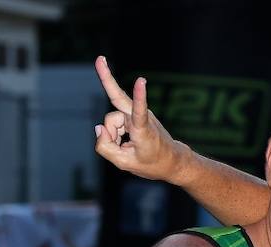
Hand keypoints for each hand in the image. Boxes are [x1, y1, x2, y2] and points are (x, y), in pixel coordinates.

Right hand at [92, 55, 184, 182]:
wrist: (172, 161)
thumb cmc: (152, 163)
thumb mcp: (125, 164)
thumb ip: (105, 147)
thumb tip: (99, 128)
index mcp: (144, 131)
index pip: (140, 112)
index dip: (140, 98)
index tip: (141, 80)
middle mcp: (141, 118)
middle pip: (117, 97)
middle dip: (106, 78)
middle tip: (99, 58)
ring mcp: (137, 114)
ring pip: (111, 120)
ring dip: (113, 135)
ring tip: (127, 146)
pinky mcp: (134, 114)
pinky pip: (114, 122)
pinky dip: (115, 133)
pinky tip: (125, 139)